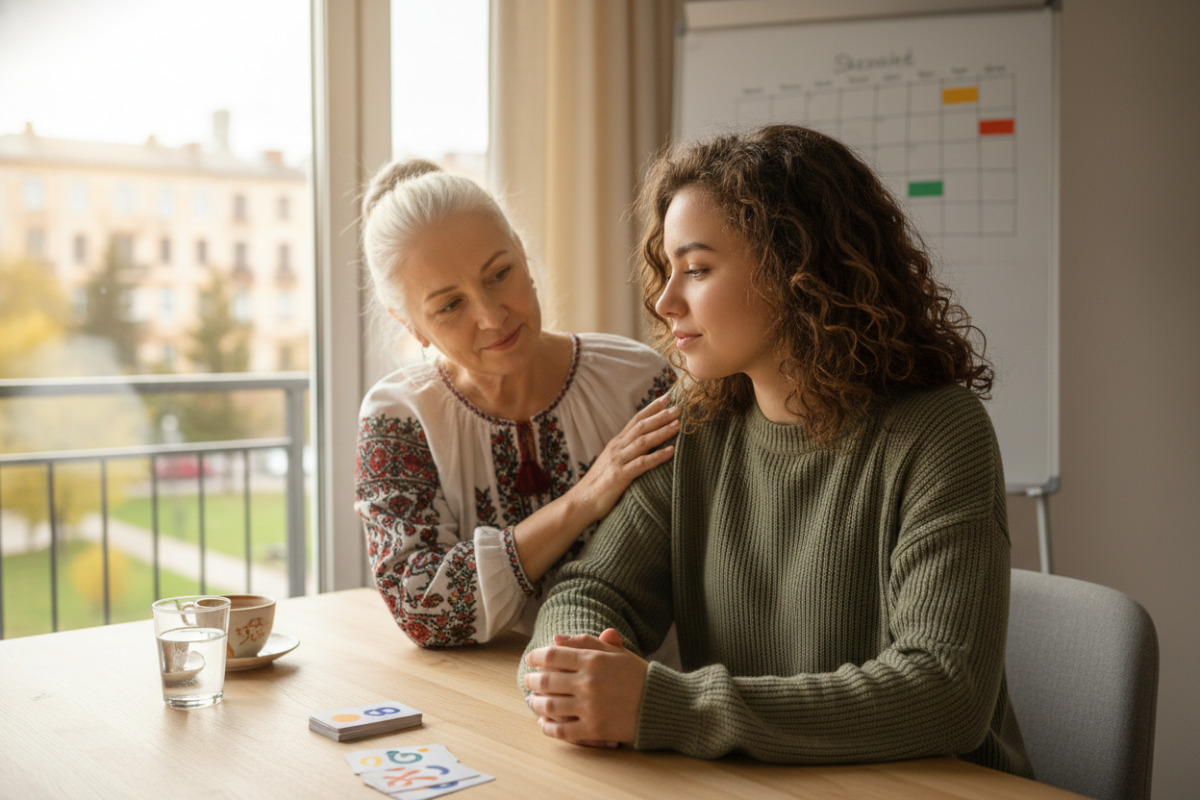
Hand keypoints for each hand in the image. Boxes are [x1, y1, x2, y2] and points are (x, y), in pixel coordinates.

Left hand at [524, 628, 646, 746]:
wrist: (660, 704)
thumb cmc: (637, 675)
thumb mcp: (616, 652)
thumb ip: (586, 642)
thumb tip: (555, 639)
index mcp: (593, 660)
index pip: (552, 655)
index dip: (535, 657)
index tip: (531, 660)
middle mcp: (589, 682)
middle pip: (546, 680)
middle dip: (532, 680)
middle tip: (529, 680)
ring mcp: (590, 707)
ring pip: (549, 705)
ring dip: (535, 702)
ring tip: (533, 700)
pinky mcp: (594, 730)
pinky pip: (561, 730)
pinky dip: (547, 727)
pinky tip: (543, 722)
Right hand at [570, 396, 678, 521]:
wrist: (580, 503)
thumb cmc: (599, 486)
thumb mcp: (612, 464)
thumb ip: (625, 454)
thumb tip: (644, 448)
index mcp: (616, 444)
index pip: (635, 420)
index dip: (651, 409)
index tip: (666, 398)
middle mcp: (616, 448)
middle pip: (641, 427)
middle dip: (660, 416)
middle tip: (678, 408)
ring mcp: (617, 461)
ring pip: (643, 441)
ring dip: (662, 432)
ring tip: (678, 425)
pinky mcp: (619, 476)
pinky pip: (642, 463)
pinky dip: (657, 456)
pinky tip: (671, 451)